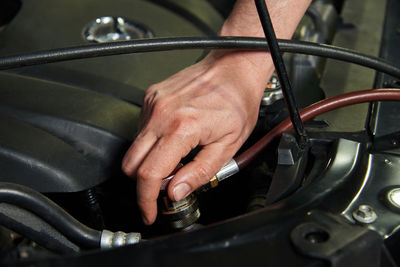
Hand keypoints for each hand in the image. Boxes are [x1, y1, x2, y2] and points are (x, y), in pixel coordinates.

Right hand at [122, 50, 270, 224]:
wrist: (233, 68)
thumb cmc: (237, 102)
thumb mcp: (228, 145)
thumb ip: (199, 172)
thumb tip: (175, 191)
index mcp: (181, 127)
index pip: (150, 174)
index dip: (146, 200)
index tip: (149, 211)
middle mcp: (161, 113)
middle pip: (131, 164)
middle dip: (143, 184)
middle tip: (163, 189)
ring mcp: (153, 103)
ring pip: (134, 147)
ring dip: (149, 161)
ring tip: (175, 159)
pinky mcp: (151, 97)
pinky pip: (141, 129)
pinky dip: (152, 142)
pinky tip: (173, 139)